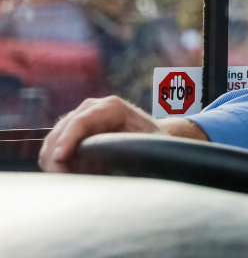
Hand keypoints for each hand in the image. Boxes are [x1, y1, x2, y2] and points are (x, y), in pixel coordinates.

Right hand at [39, 95, 206, 172]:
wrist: (150, 137)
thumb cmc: (153, 141)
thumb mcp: (151, 143)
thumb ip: (137, 147)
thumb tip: (124, 158)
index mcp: (111, 107)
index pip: (81, 121)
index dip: (68, 139)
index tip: (60, 158)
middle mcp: (91, 108)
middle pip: (61, 131)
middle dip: (56, 157)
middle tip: (62, 180)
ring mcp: (78, 118)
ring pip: (52, 141)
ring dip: (53, 162)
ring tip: (66, 181)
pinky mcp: (71, 133)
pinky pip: (52, 149)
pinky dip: (54, 164)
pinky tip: (66, 176)